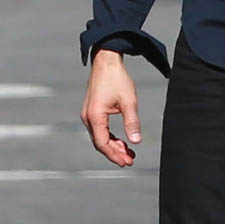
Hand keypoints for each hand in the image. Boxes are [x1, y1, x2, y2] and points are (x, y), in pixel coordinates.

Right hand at [81, 49, 140, 166]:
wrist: (106, 62)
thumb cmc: (117, 79)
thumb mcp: (129, 101)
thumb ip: (132, 122)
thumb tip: (136, 141)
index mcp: (95, 116)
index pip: (102, 143)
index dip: (114, 155)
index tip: (126, 161)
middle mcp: (88, 117)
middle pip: (100, 142)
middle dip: (115, 153)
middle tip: (130, 160)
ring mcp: (88, 114)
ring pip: (99, 137)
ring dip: (113, 146)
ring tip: (128, 152)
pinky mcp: (91, 111)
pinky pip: (99, 129)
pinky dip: (109, 137)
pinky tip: (120, 141)